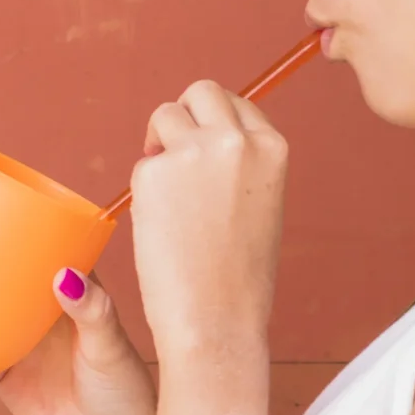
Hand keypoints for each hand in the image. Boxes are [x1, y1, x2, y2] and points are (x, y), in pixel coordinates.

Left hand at [128, 80, 287, 365]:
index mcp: (272, 147)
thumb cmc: (237, 277)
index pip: (237, 105)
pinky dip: (143, 189)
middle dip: (183, 119)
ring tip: (169, 203)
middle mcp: (237, 139)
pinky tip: (160, 227)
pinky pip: (142, 164)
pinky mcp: (154, 171)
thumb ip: (240, 166)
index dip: (212, 126)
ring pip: (164, 116)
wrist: (217, 322)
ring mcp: (195, 151)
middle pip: (201, 92)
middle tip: (172, 159)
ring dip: (159, 149)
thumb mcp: (260, 206)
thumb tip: (207, 138)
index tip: (202, 153)